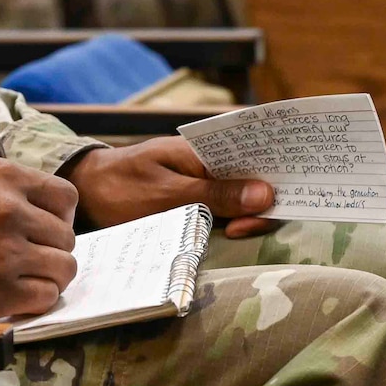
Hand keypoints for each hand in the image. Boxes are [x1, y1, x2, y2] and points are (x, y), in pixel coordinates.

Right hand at [0, 158, 78, 320]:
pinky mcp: (0, 290)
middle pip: (65, 236)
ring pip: (62, 267)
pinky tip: (16, 297)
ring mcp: (8, 251)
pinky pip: (45, 296)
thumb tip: (30, 205)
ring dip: (49, 276)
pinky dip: (35, 300)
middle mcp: (11, 210)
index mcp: (3, 177)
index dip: (60, 216)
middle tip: (31, 258)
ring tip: (27, 279)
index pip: (64, 196)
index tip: (46, 228)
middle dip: (52, 249)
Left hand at [66, 137, 276, 236]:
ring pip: (241, 199)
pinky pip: (224, 212)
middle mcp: (207, 165)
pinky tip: (239, 235)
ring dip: (250, 216)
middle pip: (253, 180)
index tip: (303, 186)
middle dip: (269, 199)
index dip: (280, 168)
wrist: (82, 194)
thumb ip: (215, 195)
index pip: (254, 154)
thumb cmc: (120, 187)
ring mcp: (201, 185)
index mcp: (203, 150)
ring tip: (242, 233)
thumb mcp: (167, 194)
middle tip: (266, 222)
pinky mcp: (193, 204)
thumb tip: (267, 194)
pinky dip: (234, 224)